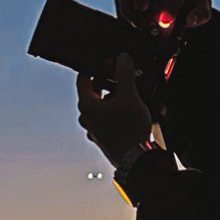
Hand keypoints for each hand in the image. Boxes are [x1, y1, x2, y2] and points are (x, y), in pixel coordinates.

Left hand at [76, 53, 153, 169]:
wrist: (136, 160)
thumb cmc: (129, 131)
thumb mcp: (129, 96)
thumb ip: (124, 74)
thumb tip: (122, 58)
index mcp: (87, 105)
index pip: (83, 78)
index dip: (96, 66)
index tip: (109, 62)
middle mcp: (86, 117)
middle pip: (92, 91)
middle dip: (106, 80)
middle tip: (121, 75)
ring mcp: (94, 128)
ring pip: (100, 105)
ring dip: (112, 95)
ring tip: (128, 92)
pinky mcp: (103, 137)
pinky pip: (106, 117)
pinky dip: (115, 109)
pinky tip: (129, 109)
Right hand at [114, 0, 212, 34]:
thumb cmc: (192, 5)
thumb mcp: (202, 11)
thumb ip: (201, 15)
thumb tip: (190, 20)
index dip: (172, 5)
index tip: (164, 22)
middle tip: (142, 14)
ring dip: (129, 6)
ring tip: (137, 26)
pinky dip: (123, 8)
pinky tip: (130, 23)